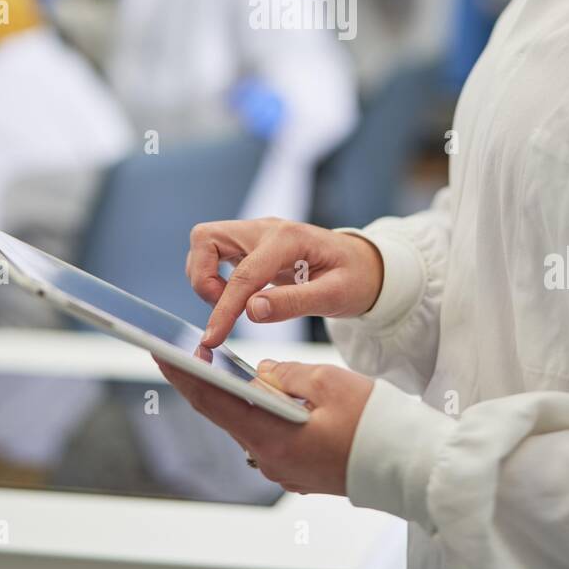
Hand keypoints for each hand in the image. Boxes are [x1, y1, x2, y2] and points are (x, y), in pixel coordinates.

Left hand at [153, 354, 374, 495]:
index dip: (183, 374)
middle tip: (187, 351)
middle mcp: (270, 459)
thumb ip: (286, 373)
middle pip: (228, 414)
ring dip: (241, 397)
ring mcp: (285, 470)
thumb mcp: (328, 382)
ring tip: (225, 366)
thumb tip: (263, 373)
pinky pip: (272, 436)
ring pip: (252, 424)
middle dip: (208, 382)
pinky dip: (265, 413)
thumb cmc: (373, 423)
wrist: (409, 466)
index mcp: (270, 437)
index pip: (213, 400)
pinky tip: (269, 394)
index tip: (159, 351)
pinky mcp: (300, 471)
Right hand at [186, 217, 384, 348]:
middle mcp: (266, 229)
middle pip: (206, 238)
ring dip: (206, 278)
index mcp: (288, 239)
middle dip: (203, 278)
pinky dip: (214, 277)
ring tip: (234, 306)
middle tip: (224, 309)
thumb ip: (293, 303)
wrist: (365, 265)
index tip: (212, 339)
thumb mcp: (334, 296)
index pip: (243, 273)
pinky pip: (216, 254)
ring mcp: (256, 234)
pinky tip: (237, 298)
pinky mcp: (251, 245)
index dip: (224, 308)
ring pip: (206, 243)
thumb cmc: (355, 278)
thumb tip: (251, 311)